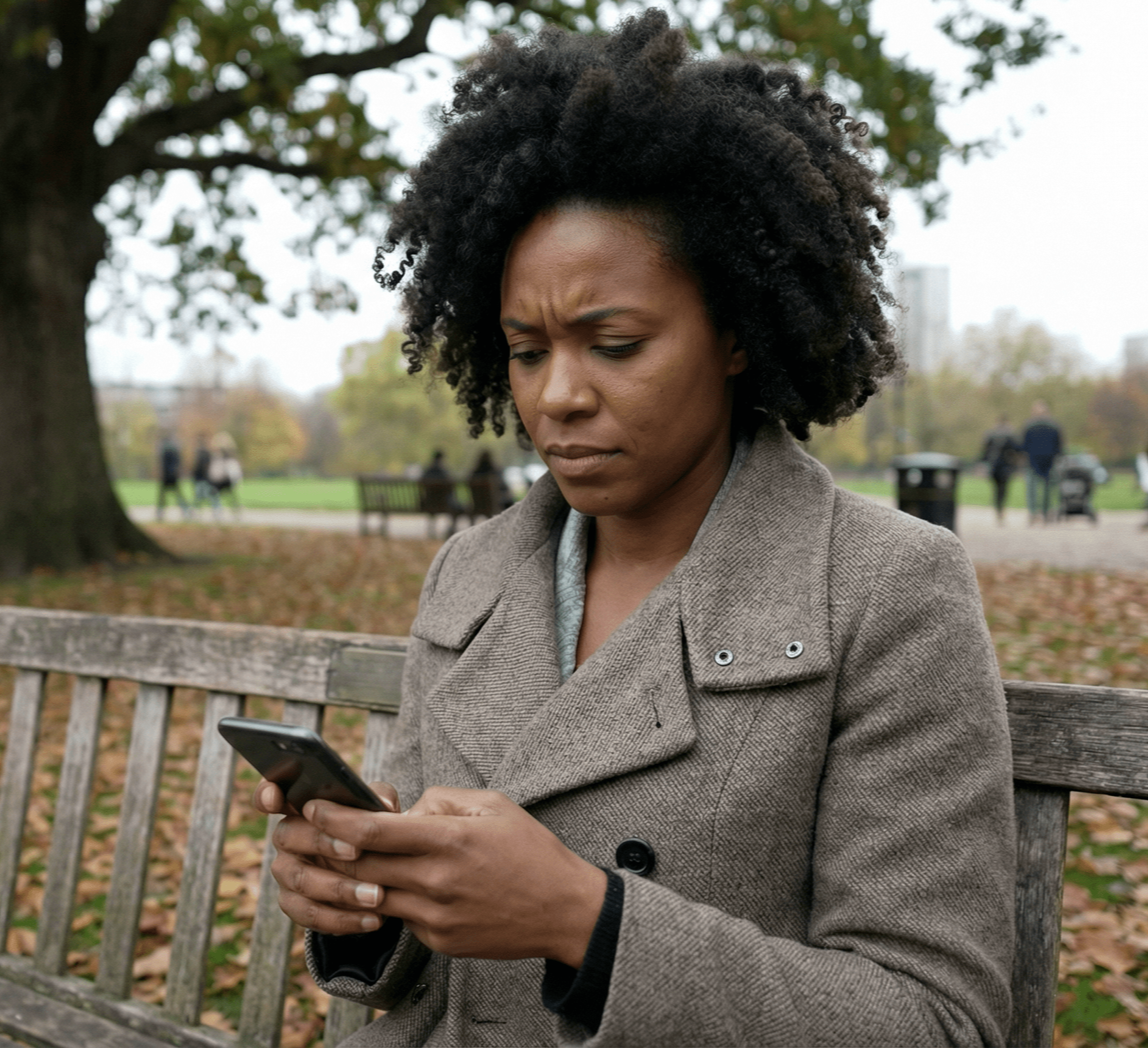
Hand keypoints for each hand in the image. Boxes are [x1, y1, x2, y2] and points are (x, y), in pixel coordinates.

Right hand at [253, 778, 400, 935]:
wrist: (378, 874)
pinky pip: (310, 915)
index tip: (276, 799)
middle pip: (288, 835)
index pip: (271, 794)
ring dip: (340, 889)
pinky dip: (343, 919)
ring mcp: (286, 871)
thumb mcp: (381, 812)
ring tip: (377, 896)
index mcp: (302, 806)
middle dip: (323, 842)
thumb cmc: (373, 832)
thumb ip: (379, 803)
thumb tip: (382, 803)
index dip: (267, 794)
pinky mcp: (294, 904)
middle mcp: (287, 836)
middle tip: (357, 852)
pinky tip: (373, 919)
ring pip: (301, 880)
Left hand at [302, 786, 607, 966]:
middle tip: (302, 830)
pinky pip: (400, 915)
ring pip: (371, 895)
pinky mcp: (439, 940)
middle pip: (360, 865)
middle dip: (324, 846)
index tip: (314, 807)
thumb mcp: (492, 805)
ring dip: (348, 876)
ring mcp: (436, 916)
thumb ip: (441, 800)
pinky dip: (389, 897)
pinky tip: (389, 883)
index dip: (335, 818)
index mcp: (450, 840)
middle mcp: (437, 881)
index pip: (373, 831)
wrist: (564, 910)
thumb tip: (403, 811)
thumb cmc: (530, 850)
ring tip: (335, 858)